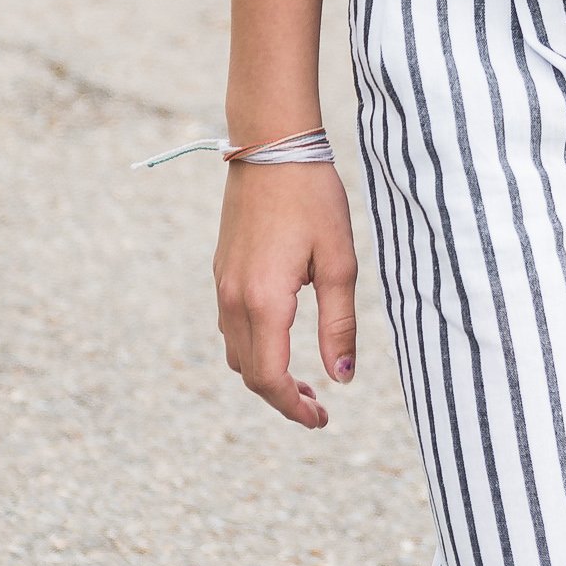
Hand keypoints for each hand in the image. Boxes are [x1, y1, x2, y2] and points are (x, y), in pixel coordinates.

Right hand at [213, 161, 359, 428]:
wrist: (272, 145)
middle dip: (281, 398)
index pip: (270, 379)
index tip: (322, 419)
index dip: (294, 408)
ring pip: (237, 353)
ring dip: (265, 375)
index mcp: (264, 301)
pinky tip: (282, 339)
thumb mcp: (339, 261)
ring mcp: (223, 285)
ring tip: (303, 379)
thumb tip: (343, 378)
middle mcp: (234, 300)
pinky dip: (254, 348)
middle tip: (318, 407)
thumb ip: (339, 323)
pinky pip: (231, 327)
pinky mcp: (222, 270)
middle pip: (250, 374)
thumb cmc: (313, 197)